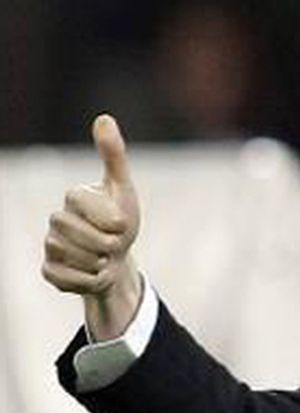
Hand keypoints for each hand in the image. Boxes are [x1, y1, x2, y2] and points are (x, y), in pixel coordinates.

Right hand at [42, 114, 142, 339]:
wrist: (118, 259)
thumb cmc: (121, 222)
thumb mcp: (123, 190)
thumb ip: (113, 156)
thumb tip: (103, 117)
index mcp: (74, 197)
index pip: (94, 211)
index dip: (115, 222)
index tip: (123, 224)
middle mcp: (56, 219)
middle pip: (83, 237)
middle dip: (108, 245)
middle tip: (115, 244)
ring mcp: (50, 245)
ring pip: (75, 258)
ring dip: (99, 263)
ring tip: (103, 258)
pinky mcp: (49, 270)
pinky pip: (66, 279)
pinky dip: (88, 281)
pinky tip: (93, 273)